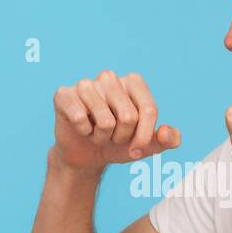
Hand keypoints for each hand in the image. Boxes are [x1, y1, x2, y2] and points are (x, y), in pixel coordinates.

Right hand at [51, 70, 180, 173]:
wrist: (87, 155)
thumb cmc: (118, 144)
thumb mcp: (147, 146)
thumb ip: (167, 139)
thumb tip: (166, 134)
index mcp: (133, 82)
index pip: (148, 110)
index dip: (144, 137)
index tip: (137, 150)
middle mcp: (109, 77)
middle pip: (128, 117)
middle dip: (122, 137)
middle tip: (112, 136)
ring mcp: (85, 84)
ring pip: (105, 121)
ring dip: (102, 137)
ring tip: (97, 132)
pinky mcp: (64, 94)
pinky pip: (80, 118)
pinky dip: (83, 132)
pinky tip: (81, 128)